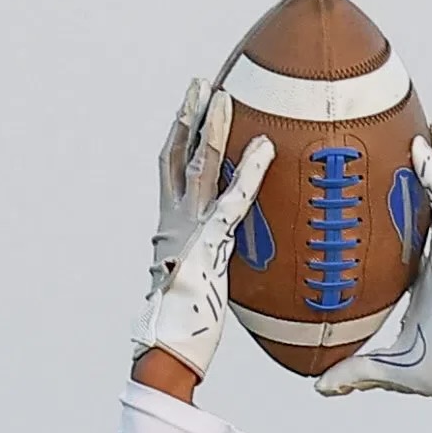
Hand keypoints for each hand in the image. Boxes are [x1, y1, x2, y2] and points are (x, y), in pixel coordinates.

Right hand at [134, 78, 269, 385]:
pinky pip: (234, 198)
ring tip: (225, 95)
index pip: (172, 172)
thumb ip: (210, 271)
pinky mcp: (209, 241)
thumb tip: (222, 274)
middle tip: (201, 84)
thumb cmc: (184, 331)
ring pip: (200, 165)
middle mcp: (173, 220)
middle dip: (188, 116)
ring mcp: (189, 228)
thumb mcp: (198, 290)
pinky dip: (250, 171)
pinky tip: (265, 148)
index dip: (179, 139)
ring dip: (213, 127)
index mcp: (169, 230)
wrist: (166, 348)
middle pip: (178, 154)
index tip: (189, 111)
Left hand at [318, 131, 431, 405]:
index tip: (387, 195)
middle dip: (427, 179)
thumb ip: (355, 371)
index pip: (412, 239)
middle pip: (431, 209)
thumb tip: (322, 385)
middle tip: (410, 148)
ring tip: (426, 131)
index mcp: (426, 281)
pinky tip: (423, 146)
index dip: (402, 216)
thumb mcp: (386, 367)